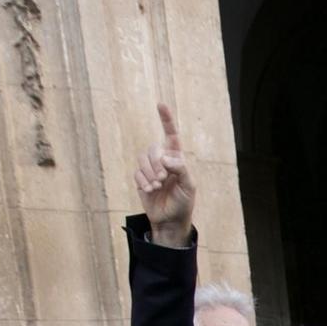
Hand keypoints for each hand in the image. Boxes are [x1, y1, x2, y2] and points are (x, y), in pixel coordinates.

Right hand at [135, 104, 195, 246]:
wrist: (170, 220)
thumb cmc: (183, 203)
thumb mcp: (189, 186)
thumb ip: (180, 168)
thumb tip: (165, 158)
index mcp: (177, 158)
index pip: (171, 135)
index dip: (166, 120)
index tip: (160, 105)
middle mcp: (163, 160)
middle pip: (153, 149)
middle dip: (156, 164)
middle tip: (163, 180)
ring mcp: (150, 169)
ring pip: (142, 159)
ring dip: (149, 174)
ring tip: (157, 187)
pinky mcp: (141, 179)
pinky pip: (137, 172)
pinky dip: (143, 182)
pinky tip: (150, 191)